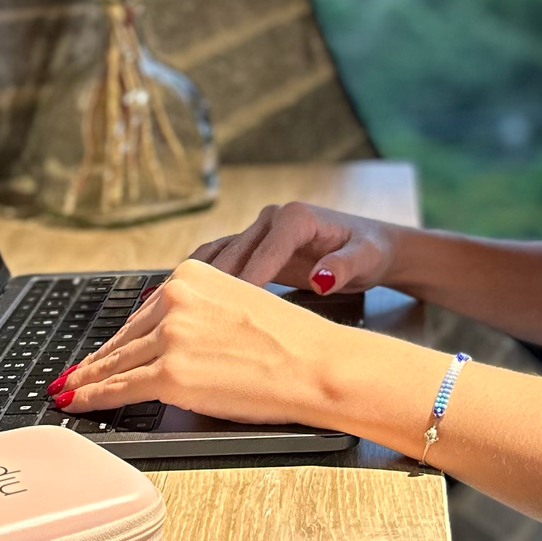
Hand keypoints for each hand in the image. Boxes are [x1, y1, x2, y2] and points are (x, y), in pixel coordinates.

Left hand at [49, 259, 349, 427]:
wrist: (316, 364)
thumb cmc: (292, 343)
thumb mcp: (238, 304)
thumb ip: (199, 314)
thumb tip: (164, 339)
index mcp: (192, 276)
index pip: (143, 312)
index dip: (117, 338)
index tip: (99, 351)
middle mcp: (175, 299)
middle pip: (125, 338)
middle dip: (96, 361)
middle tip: (73, 376)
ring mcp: (170, 336)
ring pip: (116, 363)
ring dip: (87, 380)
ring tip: (71, 390)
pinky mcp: (169, 374)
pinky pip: (119, 388)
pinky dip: (92, 396)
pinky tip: (78, 401)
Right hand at [188, 201, 407, 298]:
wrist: (373, 246)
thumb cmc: (371, 251)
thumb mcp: (367, 258)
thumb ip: (345, 267)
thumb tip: (321, 278)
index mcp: (294, 218)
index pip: (261, 253)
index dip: (243, 283)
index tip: (225, 311)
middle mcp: (270, 220)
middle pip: (231, 256)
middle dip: (208, 288)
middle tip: (186, 321)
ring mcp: (258, 232)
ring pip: (217, 258)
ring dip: (194, 284)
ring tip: (169, 313)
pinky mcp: (254, 249)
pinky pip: (221, 264)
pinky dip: (201, 282)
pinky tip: (181, 301)